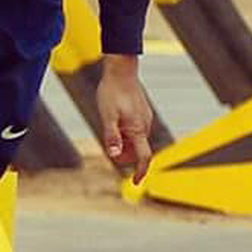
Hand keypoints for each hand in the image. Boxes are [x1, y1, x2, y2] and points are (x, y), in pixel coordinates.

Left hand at [96, 53, 152, 183]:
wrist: (121, 69)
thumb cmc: (112, 92)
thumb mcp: (107, 116)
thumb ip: (111, 136)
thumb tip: (113, 155)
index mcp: (138, 129)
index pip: (144, 157)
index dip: (141, 171)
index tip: (136, 182)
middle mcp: (145, 125)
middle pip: (138, 150)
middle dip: (125, 154)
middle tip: (108, 147)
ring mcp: (145, 117)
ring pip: (136, 139)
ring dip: (124, 142)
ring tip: (109, 127)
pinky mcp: (142, 110)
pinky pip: (136, 128)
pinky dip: (126, 132)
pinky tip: (114, 120)